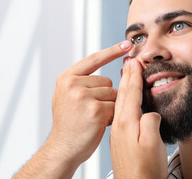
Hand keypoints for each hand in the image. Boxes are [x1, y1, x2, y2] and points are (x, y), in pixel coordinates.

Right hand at [49, 40, 132, 166]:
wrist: (63, 148)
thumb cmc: (69, 123)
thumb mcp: (67, 96)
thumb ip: (82, 82)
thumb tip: (107, 74)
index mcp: (67, 78)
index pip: (94, 59)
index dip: (112, 51)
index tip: (127, 44)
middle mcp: (73, 84)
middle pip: (107, 80)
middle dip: (106, 95)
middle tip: (91, 110)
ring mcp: (83, 96)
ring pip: (113, 93)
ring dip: (110, 105)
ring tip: (94, 117)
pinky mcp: (95, 109)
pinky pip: (115, 106)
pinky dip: (112, 115)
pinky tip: (99, 123)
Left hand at [110, 58, 167, 178]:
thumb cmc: (144, 171)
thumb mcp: (152, 146)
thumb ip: (150, 124)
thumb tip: (150, 112)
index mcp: (128, 123)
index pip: (131, 93)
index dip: (134, 76)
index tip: (134, 61)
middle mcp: (120, 125)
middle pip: (123, 94)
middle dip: (126, 76)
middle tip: (129, 61)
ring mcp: (119, 131)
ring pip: (120, 103)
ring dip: (123, 86)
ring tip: (125, 75)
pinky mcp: (120, 138)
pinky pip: (120, 112)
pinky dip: (123, 101)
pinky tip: (124, 101)